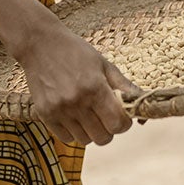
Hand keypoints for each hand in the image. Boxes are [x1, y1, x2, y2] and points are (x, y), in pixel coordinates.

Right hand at [15, 24, 137, 145]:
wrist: (39, 43)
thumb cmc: (77, 52)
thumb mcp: (105, 65)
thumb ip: (126, 89)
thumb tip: (144, 110)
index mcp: (95, 88)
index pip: (118, 124)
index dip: (124, 123)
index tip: (121, 115)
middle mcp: (76, 101)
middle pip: (103, 138)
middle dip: (109, 129)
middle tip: (104, 115)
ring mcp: (59, 110)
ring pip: (85, 141)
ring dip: (91, 132)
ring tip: (88, 114)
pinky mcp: (44, 114)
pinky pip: (66, 138)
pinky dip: (74, 132)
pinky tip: (73, 116)